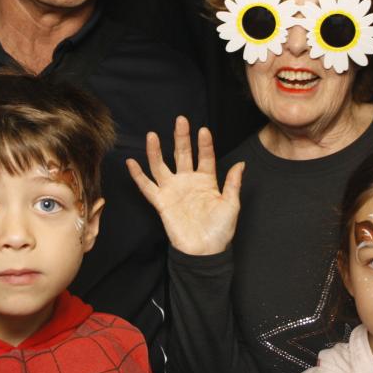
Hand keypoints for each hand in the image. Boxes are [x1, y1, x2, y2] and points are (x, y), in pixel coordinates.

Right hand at [126, 116, 244, 255]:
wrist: (204, 252)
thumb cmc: (220, 230)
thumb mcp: (231, 205)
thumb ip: (233, 184)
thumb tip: (241, 164)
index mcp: (207, 181)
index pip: (205, 157)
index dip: (204, 144)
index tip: (203, 130)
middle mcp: (188, 181)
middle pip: (182, 154)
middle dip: (181, 137)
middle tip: (181, 120)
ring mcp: (173, 190)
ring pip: (161, 166)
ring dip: (156, 151)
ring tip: (152, 135)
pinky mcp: (161, 202)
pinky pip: (147, 186)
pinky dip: (138, 175)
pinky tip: (131, 162)